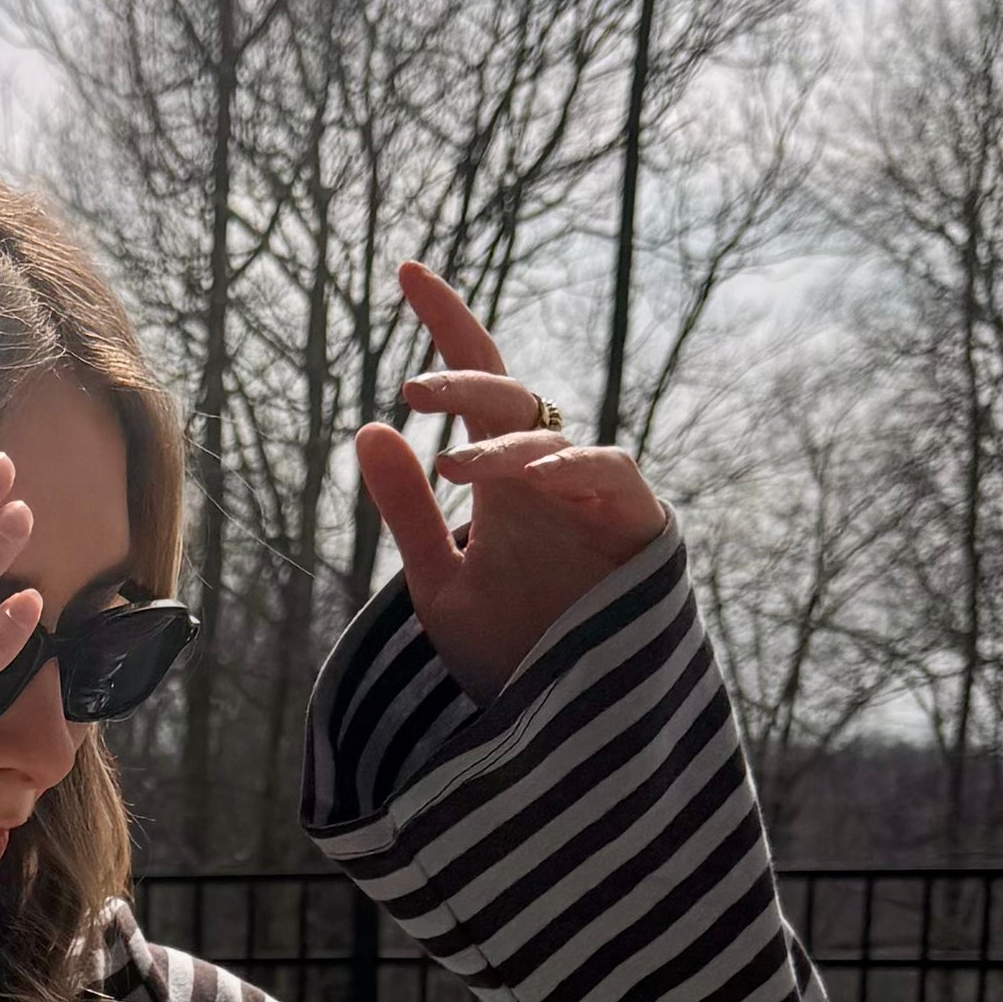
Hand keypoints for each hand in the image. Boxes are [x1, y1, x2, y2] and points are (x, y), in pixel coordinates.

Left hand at [357, 261, 669, 700]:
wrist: (560, 732)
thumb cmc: (507, 656)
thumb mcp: (438, 586)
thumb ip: (407, 511)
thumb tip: (366, 427)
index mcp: (499, 477)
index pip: (473, 382)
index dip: (446, 322)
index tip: (405, 269)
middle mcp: (545, 475)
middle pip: (509, 398)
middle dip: (466, 383)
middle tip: (415, 390)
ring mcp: (591, 500)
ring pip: (555, 439)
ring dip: (509, 447)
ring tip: (461, 468)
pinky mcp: (636, 528)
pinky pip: (611, 477)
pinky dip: (574, 471)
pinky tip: (535, 479)